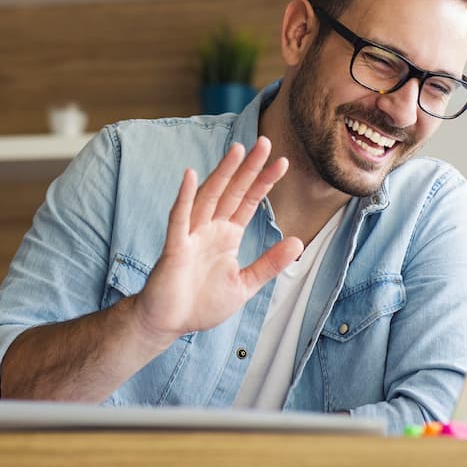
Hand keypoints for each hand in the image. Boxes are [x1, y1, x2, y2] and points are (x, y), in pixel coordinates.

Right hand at [132, 137, 302, 343]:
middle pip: (232, 191)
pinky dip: (184, 197)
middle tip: (266, 143)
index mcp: (227, 236)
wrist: (168, 323)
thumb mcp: (245, 284)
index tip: (283, 162)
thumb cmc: (201, 303)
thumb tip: (298, 242)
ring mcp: (191, 235)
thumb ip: (269, 263)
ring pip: (209, 197)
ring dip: (222, 174)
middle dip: (248, 168)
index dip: (264, 182)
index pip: (248, 202)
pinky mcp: (175, 247)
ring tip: (238, 150)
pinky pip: (179, 218)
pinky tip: (190, 176)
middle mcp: (210, 229)